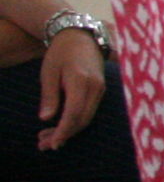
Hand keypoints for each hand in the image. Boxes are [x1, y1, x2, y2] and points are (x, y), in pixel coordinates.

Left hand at [36, 27, 104, 150]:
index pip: (74, 113)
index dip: (63, 131)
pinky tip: (62, 125)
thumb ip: (49, 96)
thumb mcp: (49, 72)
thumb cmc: (61, 52)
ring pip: (87, 117)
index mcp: (81, 81)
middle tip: (44, 144)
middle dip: (64, 134)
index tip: (52, 143)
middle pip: (82, 119)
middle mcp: (95, 88)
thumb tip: (46, 118)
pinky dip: (76, 121)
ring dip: (70, 130)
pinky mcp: (100, 90)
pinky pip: (89, 110)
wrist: (83, 36)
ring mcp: (100, 89)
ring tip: (49, 137)